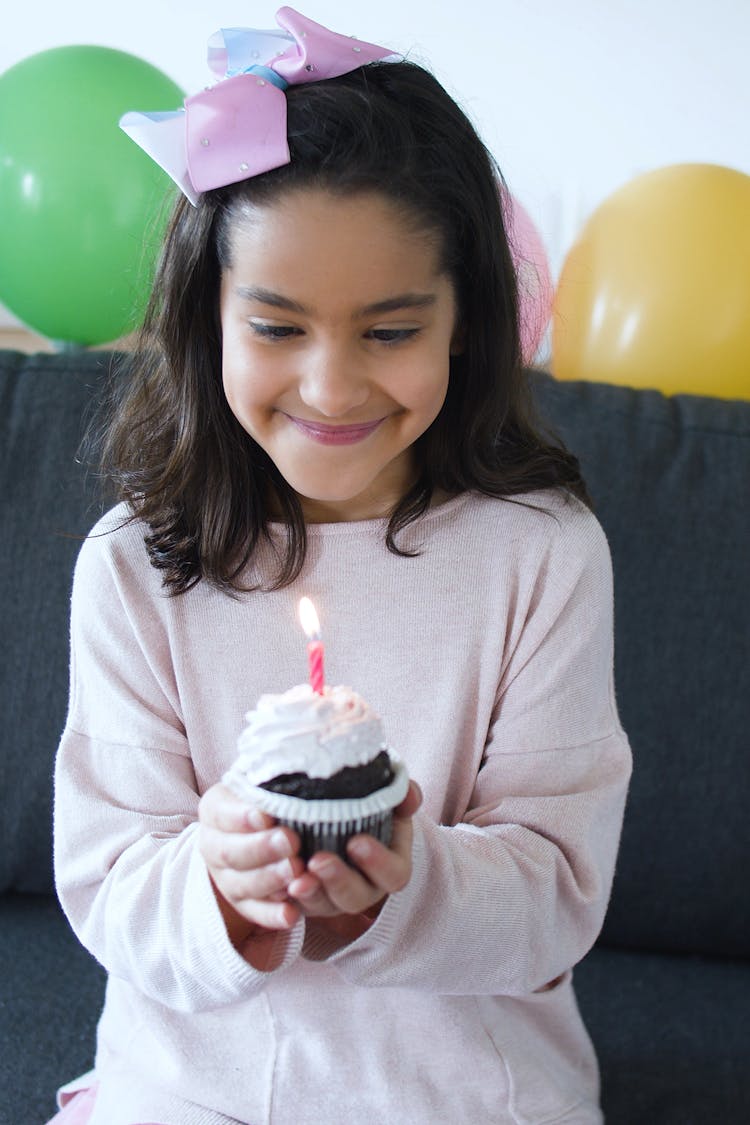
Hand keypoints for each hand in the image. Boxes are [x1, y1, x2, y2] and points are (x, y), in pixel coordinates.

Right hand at [198, 782, 304, 941]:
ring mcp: (226, 879)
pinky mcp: (243, 904)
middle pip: (229, 853)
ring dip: (269, 881)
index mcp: (215, 809)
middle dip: (260, 849)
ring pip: (241, 885)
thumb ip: (272, 779)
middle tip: (290, 842)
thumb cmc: (268, 796)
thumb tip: (299, 764)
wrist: (257, 827)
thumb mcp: (263, 780)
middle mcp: (213, 846)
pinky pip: (255, 914)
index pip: (221, 813)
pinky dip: (272, 916)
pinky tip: (292, 914)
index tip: (266, 814)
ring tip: (297, 873)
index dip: (242, 817)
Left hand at [288, 781, 421, 919]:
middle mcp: (363, 889)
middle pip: (354, 897)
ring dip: (308, 893)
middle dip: (337, 880)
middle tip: (318, 860)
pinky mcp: (303, 899)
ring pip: (321, 906)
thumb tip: (409, 796)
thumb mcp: (388, 798)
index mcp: (390, 867)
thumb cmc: (367, 805)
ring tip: (293, 879)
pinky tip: (272, 882)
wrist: (329, 811)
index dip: (377, 862)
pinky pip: (292, 905)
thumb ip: (402, 795)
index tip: (357, 842)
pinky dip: (281, 895)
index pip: (393, 874)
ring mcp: (331, 898)